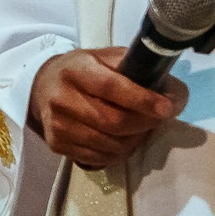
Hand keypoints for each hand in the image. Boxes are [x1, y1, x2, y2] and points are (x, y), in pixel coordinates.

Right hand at [28, 49, 178, 168]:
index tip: (166, 107)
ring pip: (110, 145)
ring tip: (142, 128)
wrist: (42, 88)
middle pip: (113, 122)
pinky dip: (120, 152)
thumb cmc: (81, 71)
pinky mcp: (58, 145)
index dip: (142, 100)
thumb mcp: (103, 57)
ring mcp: (59, 126)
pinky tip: (124, 139)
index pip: (110, 87)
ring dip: (135, 140)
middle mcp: (62, 99)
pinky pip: (100, 158)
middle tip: (160, 118)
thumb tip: (172, 90)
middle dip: (144, 123)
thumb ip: (133, 67)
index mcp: (76, 70)